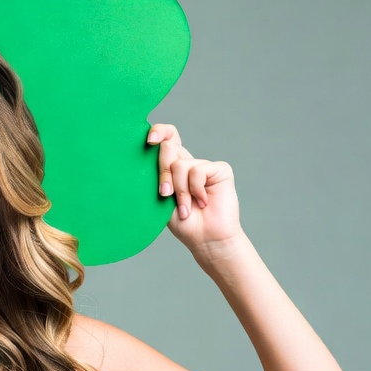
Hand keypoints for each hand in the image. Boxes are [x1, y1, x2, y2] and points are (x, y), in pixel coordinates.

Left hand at [148, 123, 241, 256]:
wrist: (206, 239)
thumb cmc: (183, 222)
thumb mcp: (163, 198)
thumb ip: (158, 175)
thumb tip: (149, 151)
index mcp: (172, 166)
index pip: (167, 138)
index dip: (159, 131)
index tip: (149, 141)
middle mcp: (188, 162)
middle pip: (169, 147)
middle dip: (163, 174)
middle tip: (165, 194)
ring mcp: (204, 165)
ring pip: (180, 164)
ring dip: (180, 191)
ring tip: (185, 207)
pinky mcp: (220, 170)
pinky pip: (198, 171)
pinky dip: (195, 190)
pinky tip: (203, 202)